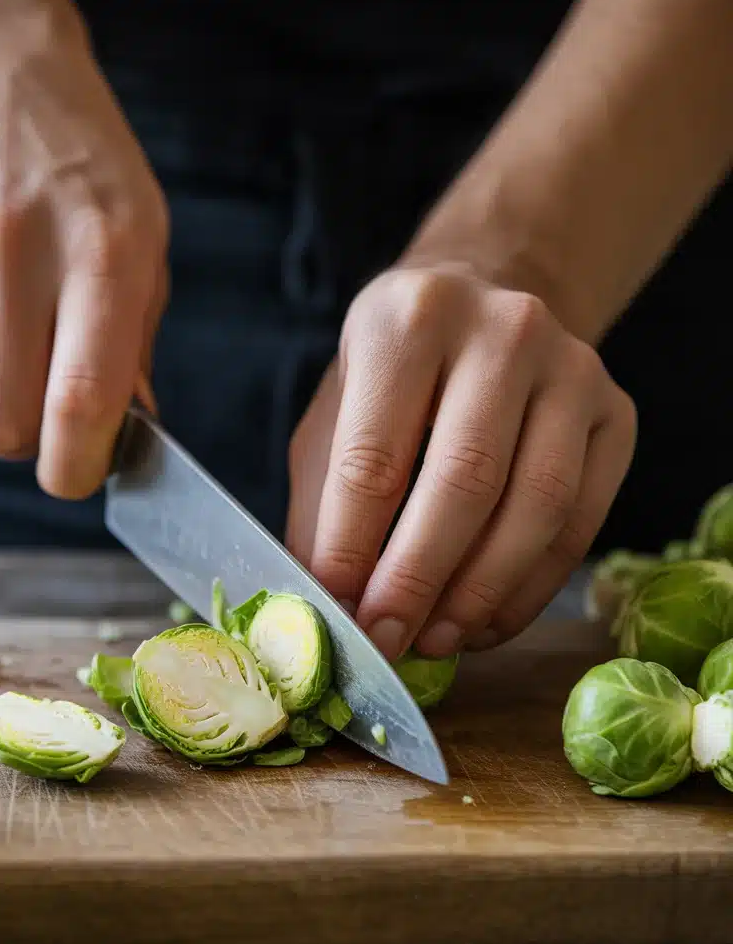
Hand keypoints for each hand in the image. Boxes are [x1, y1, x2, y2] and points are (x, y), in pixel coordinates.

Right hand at [0, 0, 167, 497]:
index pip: (77, 399)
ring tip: (19, 335)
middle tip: (53, 408)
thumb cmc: (86, 176)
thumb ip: (133, 348)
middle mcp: (10, 251)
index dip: (78, 465)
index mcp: (99, 252)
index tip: (82, 474)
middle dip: (32, 441)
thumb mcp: (145, 247)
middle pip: (1, 426)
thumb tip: (118, 437)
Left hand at [286, 262, 635, 659]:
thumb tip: (326, 604)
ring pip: (538, 505)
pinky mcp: (617, 415)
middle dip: (419, 579)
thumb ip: (325, 503)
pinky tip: (486, 621)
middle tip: (387, 639)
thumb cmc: (397, 375)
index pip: (375, 456)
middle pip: (465, 481)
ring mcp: (574, 370)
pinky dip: (531, 589)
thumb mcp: (337, 414)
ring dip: (482, 592)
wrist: (489, 303)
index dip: (352, 547)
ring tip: (437, 639)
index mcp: (411, 320)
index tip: (338, 610)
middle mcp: (504, 331)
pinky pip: (581, 523)